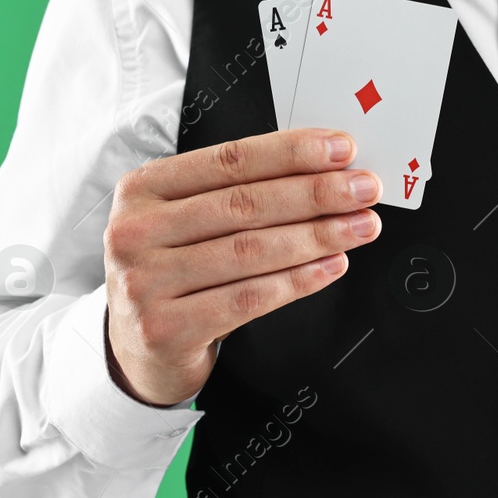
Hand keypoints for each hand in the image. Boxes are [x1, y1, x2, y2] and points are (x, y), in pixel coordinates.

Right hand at [103, 127, 382, 406]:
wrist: (134, 347)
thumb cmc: (172, 271)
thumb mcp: (183, 220)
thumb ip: (233, 192)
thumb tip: (322, 170)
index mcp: (142, 189)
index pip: (229, 160)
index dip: (291, 153)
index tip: (341, 150)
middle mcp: (135, 231)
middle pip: (243, 204)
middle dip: (315, 193)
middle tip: (363, 189)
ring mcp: (145, 282)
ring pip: (250, 251)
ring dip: (317, 236)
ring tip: (359, 226)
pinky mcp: (164, 328)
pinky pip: (248, 299)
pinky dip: (298, 281)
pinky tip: (330, 266)